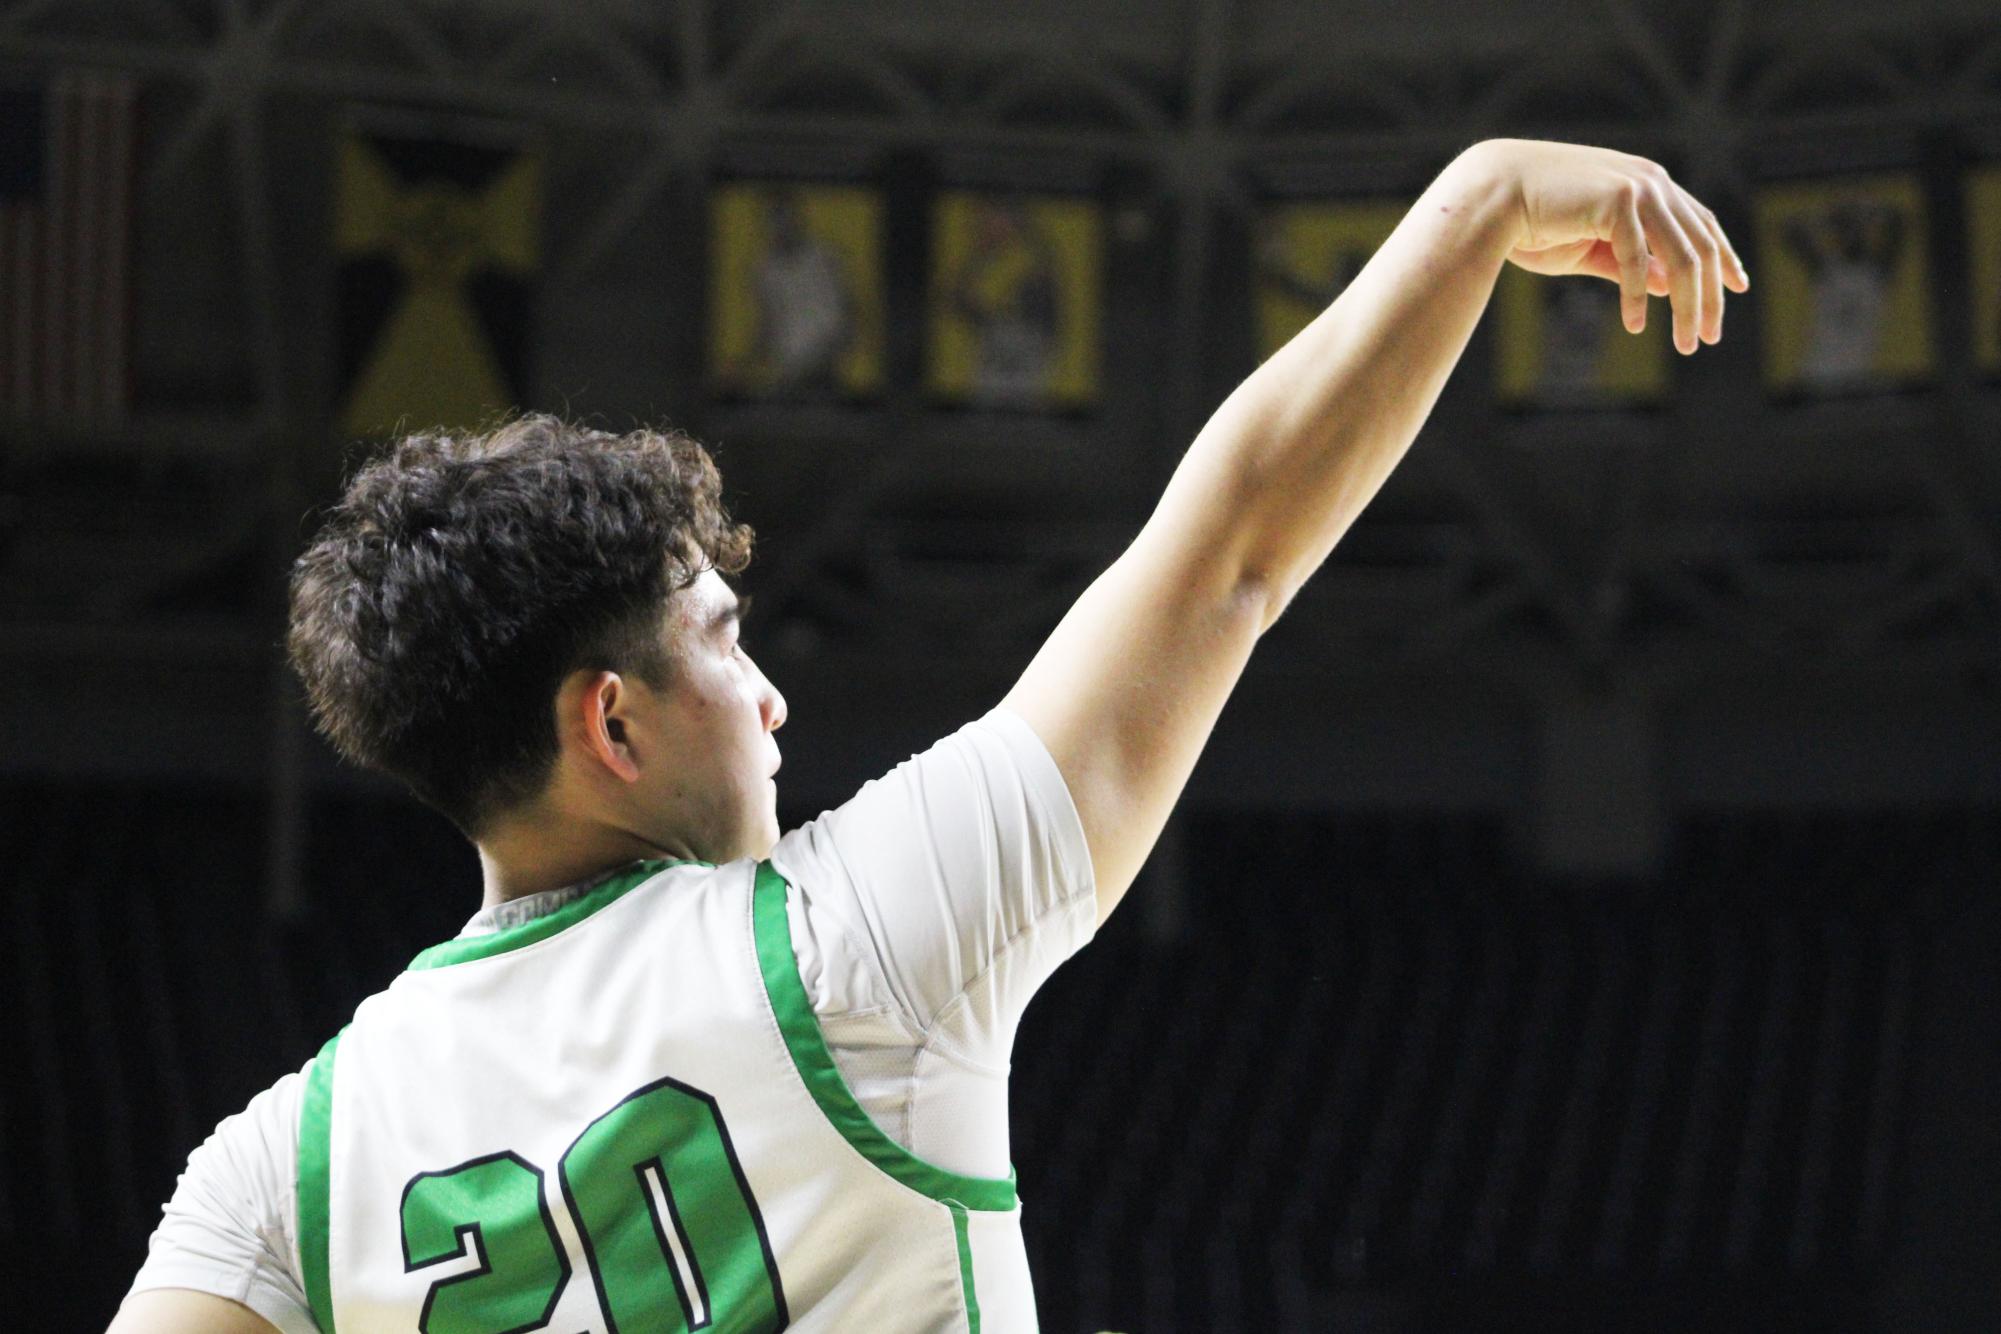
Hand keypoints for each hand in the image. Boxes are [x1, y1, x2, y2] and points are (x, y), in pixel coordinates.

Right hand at [1467, 138, 1749, 354]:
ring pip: (1681, 256)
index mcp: (1649, 185)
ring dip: (1688, 305)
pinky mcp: (1616, 201)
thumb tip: (1673, 286)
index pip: (1701, 224)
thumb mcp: (1593, 250)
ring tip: (1685, 342)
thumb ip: (1633, 264)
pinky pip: (1637, 260)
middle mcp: (1651, 181)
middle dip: (1710, 295)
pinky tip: (1634, 326)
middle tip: (1708, 337)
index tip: (1737, 287)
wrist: (1490, 198)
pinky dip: (1638, 297)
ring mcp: (1637, 187)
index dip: (1724, 257)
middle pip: (1700, 246)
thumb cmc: (1534, 222)